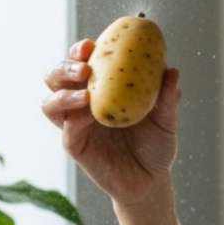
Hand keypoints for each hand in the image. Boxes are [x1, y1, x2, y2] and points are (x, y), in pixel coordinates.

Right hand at [41, 39, 181, 207]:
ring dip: (63, 94)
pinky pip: (66, 131)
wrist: (152, 180)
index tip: (91, 45)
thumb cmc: (156, 145)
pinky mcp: (76, 147)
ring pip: (51, 103)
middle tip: (83, 68)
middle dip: (64, 67)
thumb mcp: (166, 118)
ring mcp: (76, 125)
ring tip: (84, 94)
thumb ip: (168, 97)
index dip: (79, 50)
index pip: (81, 62)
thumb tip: (173, 72)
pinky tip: (88, 115)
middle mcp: (83, 104)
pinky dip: (73, 119)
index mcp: (101, 89)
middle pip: (56, 78)